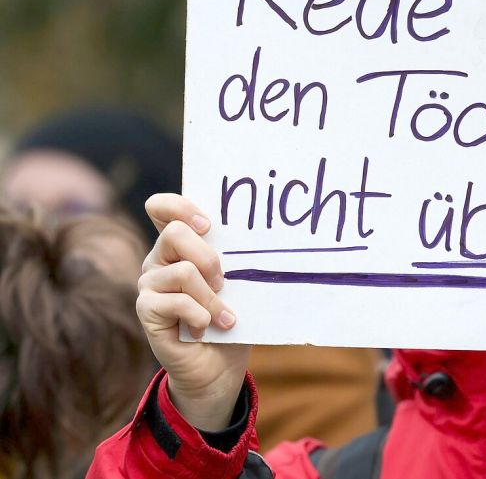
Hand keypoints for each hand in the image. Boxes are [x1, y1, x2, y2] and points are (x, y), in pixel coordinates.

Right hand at [137, 193, 250, 430]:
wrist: (219, 366)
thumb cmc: (230, 318)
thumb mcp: (235, 283)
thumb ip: (231, 259)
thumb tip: (250, 238)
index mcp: (178, 245)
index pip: (161, 207)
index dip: (180, 206)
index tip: (208, 224)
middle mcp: (158, 260)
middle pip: (176, 233)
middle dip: (209, 257)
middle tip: (224, 282)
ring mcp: (149, 284)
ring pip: (183, 271)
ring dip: (212, 297)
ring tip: (223, 316)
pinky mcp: (146, 310)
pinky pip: (177, 301)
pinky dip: (201, 316)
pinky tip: (207, 328)